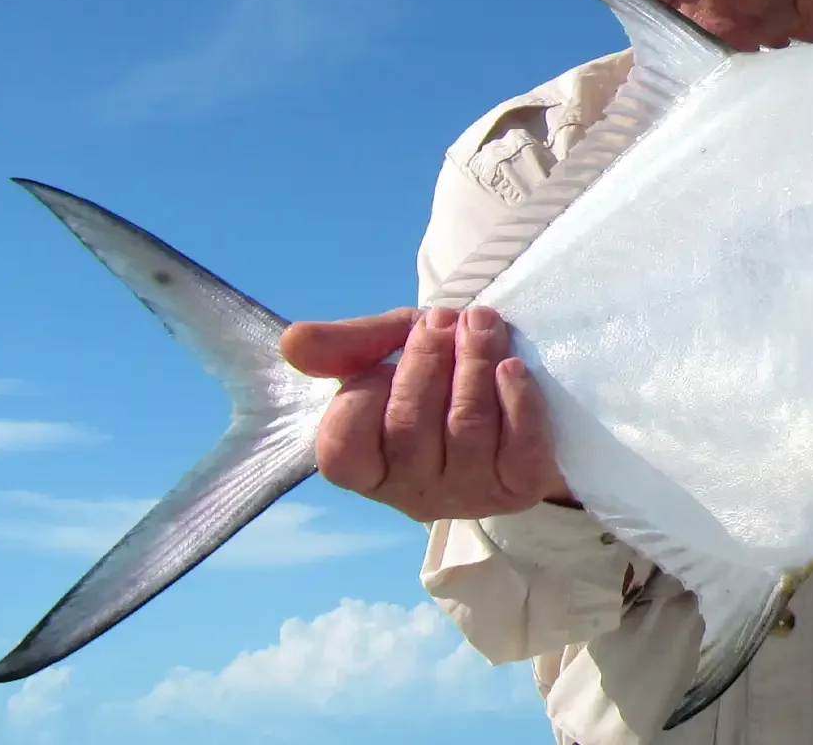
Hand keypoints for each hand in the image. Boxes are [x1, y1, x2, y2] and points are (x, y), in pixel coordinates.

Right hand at [280, 305, 573, 522]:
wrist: (514, 394)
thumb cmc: (441, 375)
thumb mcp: (390, 352)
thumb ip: (347, 347)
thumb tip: (292, 342)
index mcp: (367, 466)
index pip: (343, 447)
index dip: (365, 393)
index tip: (391, 347)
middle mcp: (413, 491)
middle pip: (409, 428)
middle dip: (426, 362)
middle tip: (444, 319)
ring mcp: (469, 493)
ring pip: (466, 429)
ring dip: (474, 364)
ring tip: (481, 324)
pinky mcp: (520, 486)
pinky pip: (520, 449)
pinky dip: (518, 402)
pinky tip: (512, 367)